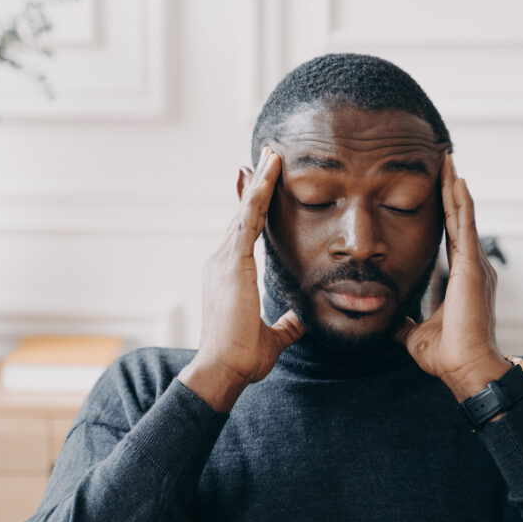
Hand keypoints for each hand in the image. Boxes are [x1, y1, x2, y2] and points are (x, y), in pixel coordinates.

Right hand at [179, 147, 304, 411]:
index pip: (243, 232)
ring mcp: (224, 259)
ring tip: (272, 153)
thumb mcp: (272, 337)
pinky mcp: (233, 262)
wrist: (223, 369)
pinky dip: (260, 193)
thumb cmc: (241, 358)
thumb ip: (287, 324)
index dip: (253, 207)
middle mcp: (221, 261)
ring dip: (260, 180)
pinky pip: (249, 218)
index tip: (260, 184)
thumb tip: (301, 320)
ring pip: (246, 210)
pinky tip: (270, 172)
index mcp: (228, 275)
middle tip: (268, 154)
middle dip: (256, 184)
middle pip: (242, 214)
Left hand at [394, 154, 509, 401]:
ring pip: (462, 216)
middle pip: (458, 218)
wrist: (465, 368)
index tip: (438, 189)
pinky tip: (458, 182)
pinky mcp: (472, 267)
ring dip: (454, 188)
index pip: (449, 235)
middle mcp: (471, 266)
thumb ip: (404, 323)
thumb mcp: (415, 333)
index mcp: (460, 277)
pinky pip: (465, 227)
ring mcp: (475, 265)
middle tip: (445, 162)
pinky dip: (461, 203)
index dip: (444, 211)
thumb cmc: (446, 355)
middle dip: (450, 190)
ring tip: (449, 162)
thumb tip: (388, 321)